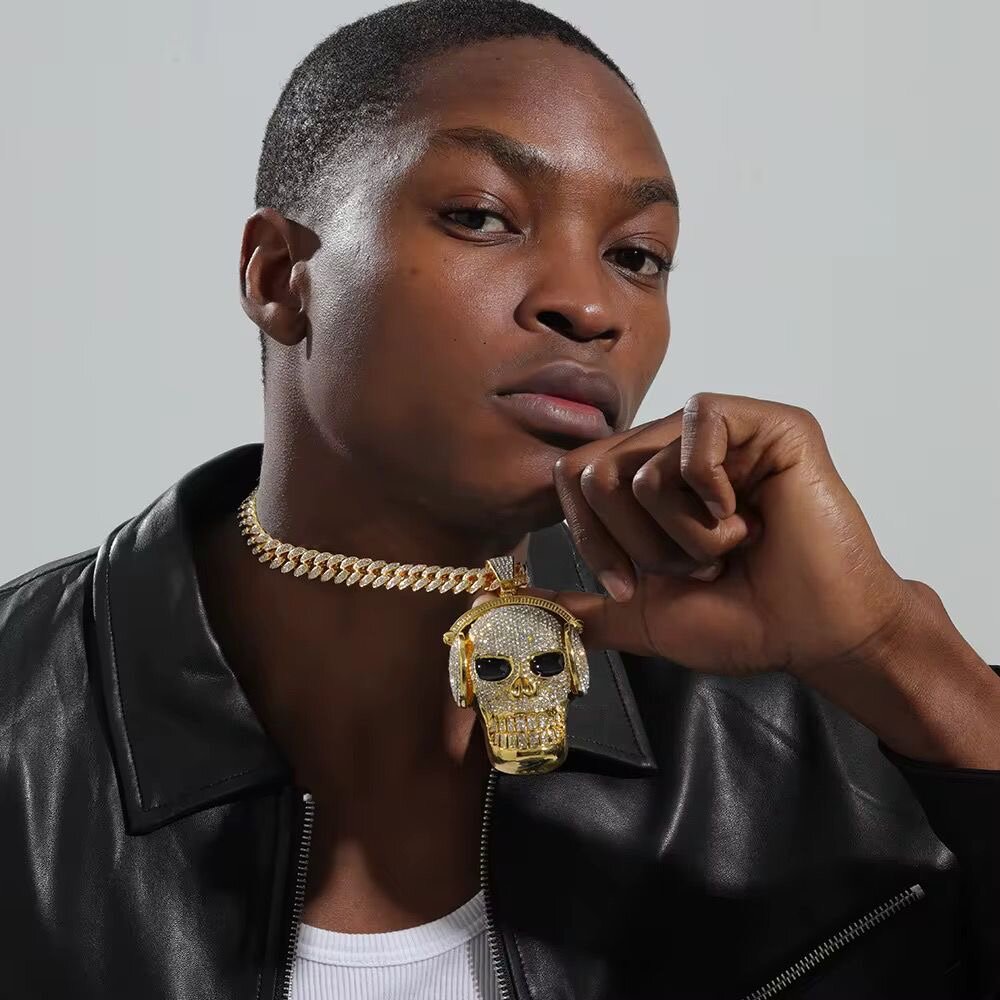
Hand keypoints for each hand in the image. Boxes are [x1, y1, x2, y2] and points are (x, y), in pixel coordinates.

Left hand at [501, 392, 917, 678]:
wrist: (818, 634)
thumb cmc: (744, 618)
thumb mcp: (643, 614)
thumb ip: (578, 604)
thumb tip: (504, 603)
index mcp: (648, 476)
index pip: (572, 476)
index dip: (590, 538)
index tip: (632, 586)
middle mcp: (676, 444)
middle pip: (594, 472)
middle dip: (639, 545)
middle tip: (696, 566)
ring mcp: (722, 429)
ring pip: (641, 467)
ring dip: (683, 536)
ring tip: (731, 547)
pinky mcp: (767, 422)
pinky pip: (695, 437)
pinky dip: (712, 500)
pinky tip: (750, 518)